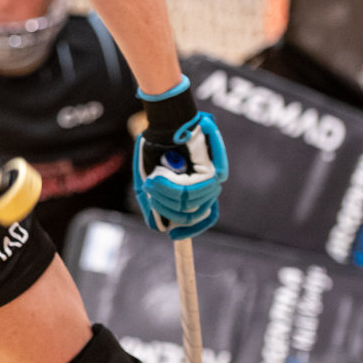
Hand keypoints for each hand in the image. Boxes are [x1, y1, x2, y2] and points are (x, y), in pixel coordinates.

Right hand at [133, 77, 226, 240]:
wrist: (161, 126)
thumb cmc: (155, 150)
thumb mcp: (149, 184)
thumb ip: (155, 206)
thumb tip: (161, 229)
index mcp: (196, 190)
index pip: (203, 217)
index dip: (190, 230)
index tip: (174, 236)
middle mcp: (207, 186)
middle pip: (191, 215)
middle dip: (166, 208)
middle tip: (151, 189)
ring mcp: (212, 180)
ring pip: (189, 205)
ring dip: (164, 194)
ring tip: (153, 178)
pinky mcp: (213, 172)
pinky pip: (190, 192)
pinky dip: (171, 186)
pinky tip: (160, 176)